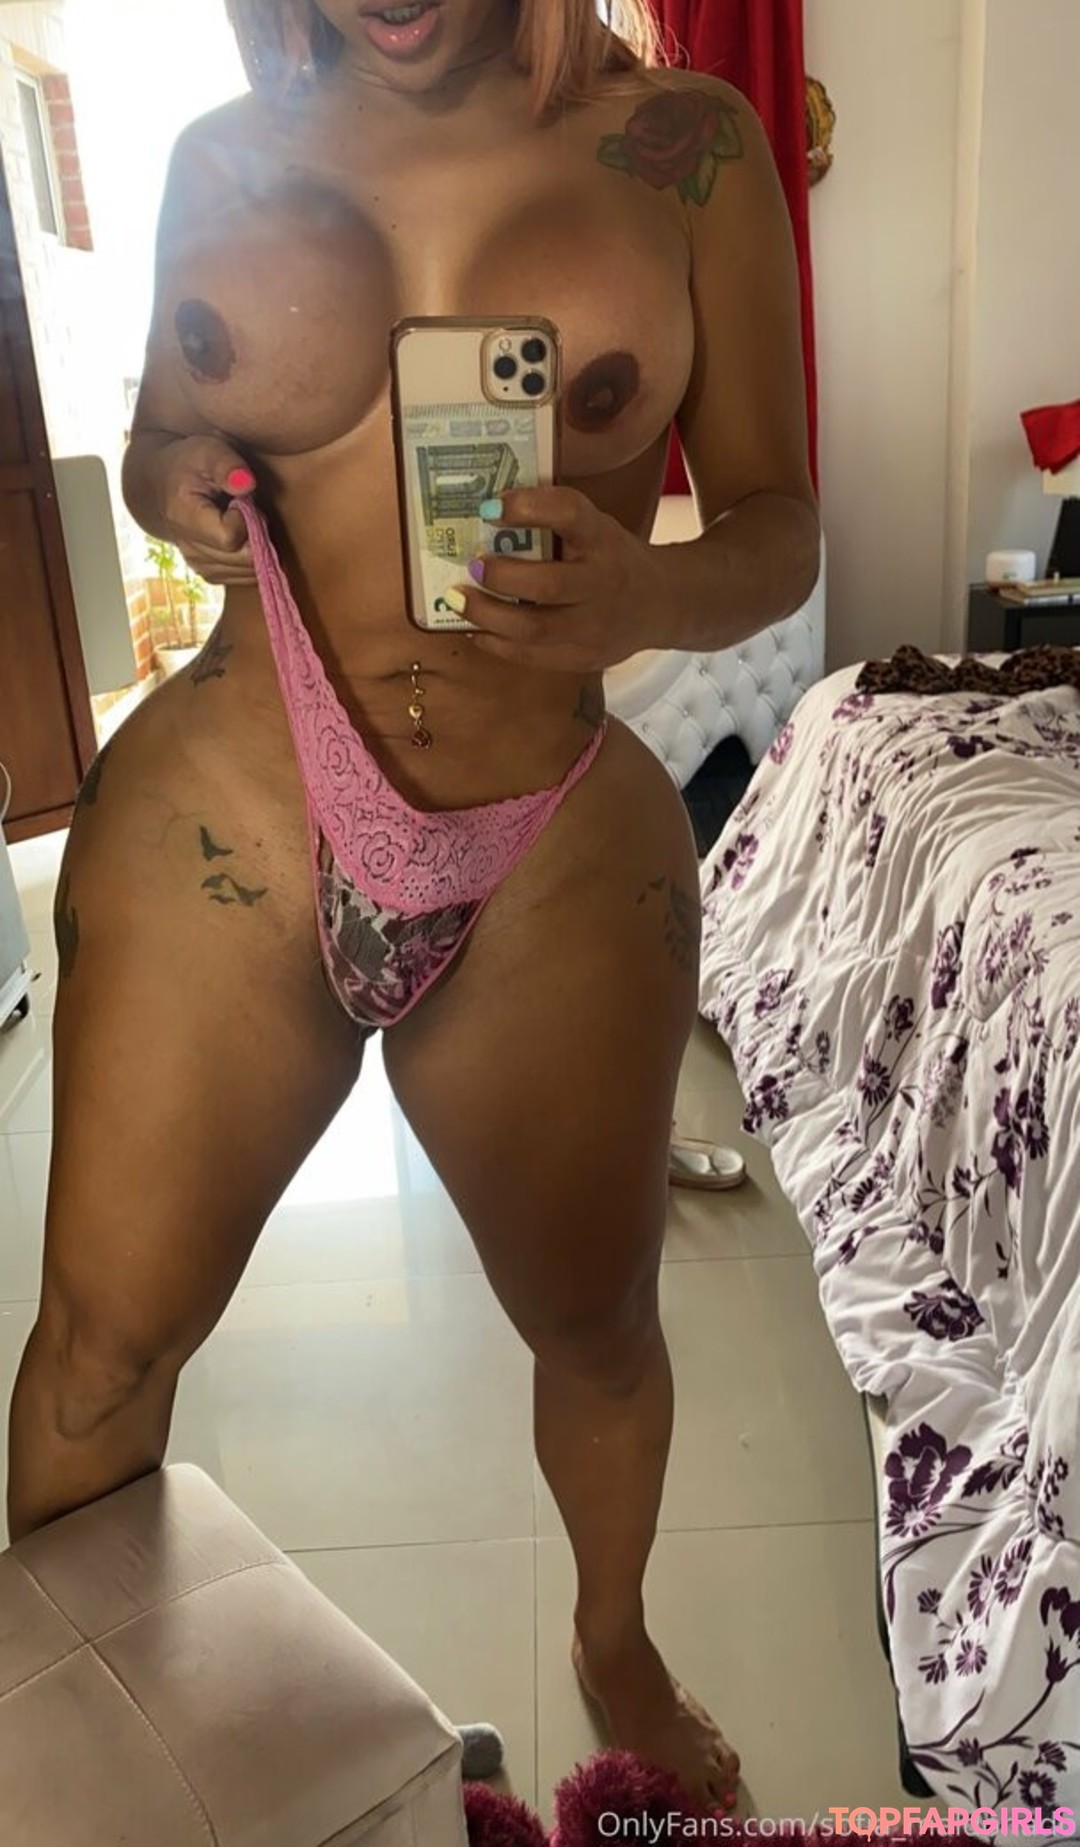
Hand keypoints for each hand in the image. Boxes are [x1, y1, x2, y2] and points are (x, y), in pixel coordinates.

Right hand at [144, 435, 257, 585]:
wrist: (166, 484)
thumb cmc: (190, 464)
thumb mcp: (207, 450)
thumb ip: (227, 464)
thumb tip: (247, 483)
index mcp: (184, 518)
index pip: (230, 537)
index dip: (245, 518)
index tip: (239, 500)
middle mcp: (190, 550)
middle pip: (243, 559)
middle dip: (256, 533)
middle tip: (246, 509)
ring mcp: (200, 566)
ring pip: (248, 571)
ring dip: (255, 545)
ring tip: (241, 520)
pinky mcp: (210, 573)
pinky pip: (245, 577)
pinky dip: (251, 558)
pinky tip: (242, 535)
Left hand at [455, 488, 663, 671]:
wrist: (661, 603)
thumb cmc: (611, 557)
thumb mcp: (596, 528)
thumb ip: (554, 522)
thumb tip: (485, 513)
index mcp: (604, 539)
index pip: (570, 514)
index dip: (529, 507)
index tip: (491, 506)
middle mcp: (604, 583)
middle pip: (548, 585)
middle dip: (500, 576)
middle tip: (471, 564)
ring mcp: (595, 628)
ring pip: (534, 630)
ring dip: (487, 616)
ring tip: (458, 600)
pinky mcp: (584, 658)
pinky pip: (532, 657)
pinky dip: (497, 643)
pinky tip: (476, 629)